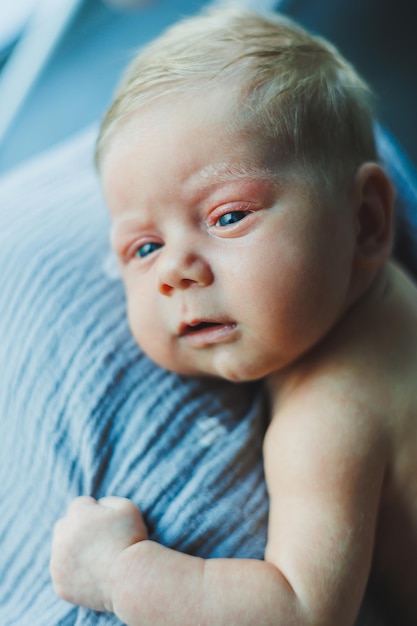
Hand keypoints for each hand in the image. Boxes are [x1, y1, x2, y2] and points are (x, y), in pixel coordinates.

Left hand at [50, 496, 147, 611]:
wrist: (131, 579)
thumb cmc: (131, 540)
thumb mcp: (127, 507)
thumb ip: (107, 500)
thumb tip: (96, 506)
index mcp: (77, 515)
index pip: (80, 505)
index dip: (96, 512)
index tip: (108, 524)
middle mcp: (62, 537)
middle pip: (64, 525)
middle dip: (78, 528)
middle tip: (99, 540)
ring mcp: (57, 563)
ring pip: (60, 549)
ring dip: (73, 550)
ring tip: (97, 558)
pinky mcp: (59, 584)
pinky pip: (62, 573)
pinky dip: (73, 573)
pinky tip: (92, 574)